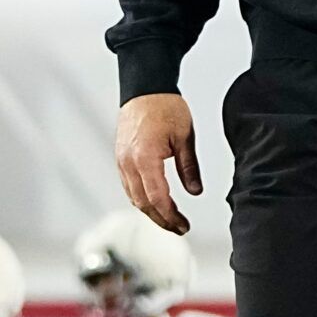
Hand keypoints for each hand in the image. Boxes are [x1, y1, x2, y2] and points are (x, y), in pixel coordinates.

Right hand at [115, 93, 200, 234]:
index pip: (157, 198)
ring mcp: (122, 161)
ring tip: (169, 220)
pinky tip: (154, 203)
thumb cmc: (164, 106)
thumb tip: (195, 191)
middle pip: (143, 203)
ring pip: (134, 197)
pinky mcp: (121, 158)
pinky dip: (142, 198)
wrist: (145, 87)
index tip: (184, 225)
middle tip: (179, 228)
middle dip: (161, 220)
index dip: (171, 216)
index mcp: (145, 158)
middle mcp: (128, 163)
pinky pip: (129, 186)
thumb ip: (189, 167)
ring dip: (151, 212)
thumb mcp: (185, 137)